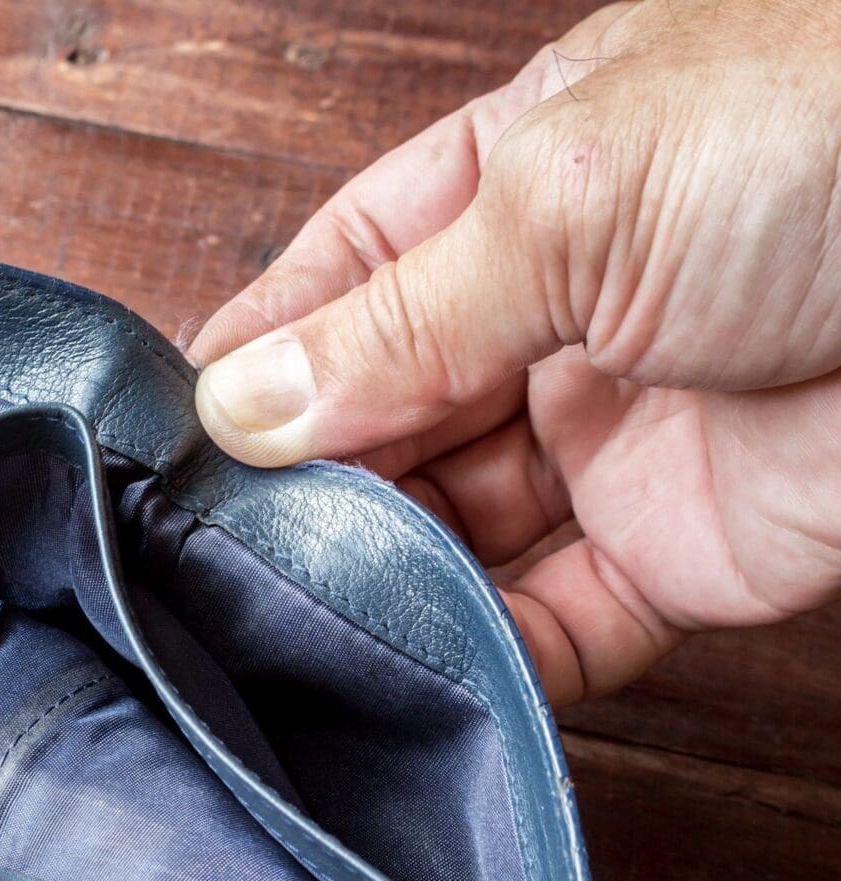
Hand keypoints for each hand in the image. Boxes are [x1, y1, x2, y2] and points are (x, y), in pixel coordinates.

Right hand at [189, 0, 840, 704]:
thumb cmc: (831, 140)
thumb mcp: (571, 199)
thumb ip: (398, 320)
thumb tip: (242, 405)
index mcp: (501, 199)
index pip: (328, 288)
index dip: (246, 363)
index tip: (165, 450)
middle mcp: (536, 322)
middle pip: (373, 425)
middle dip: (297, 489)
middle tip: (209, 563)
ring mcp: (600, 440)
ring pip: (448, 537)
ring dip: (377, 585)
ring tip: (291, 630)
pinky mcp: (673, 553)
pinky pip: (552, 626)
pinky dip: (484, 665)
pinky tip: (411, 681)